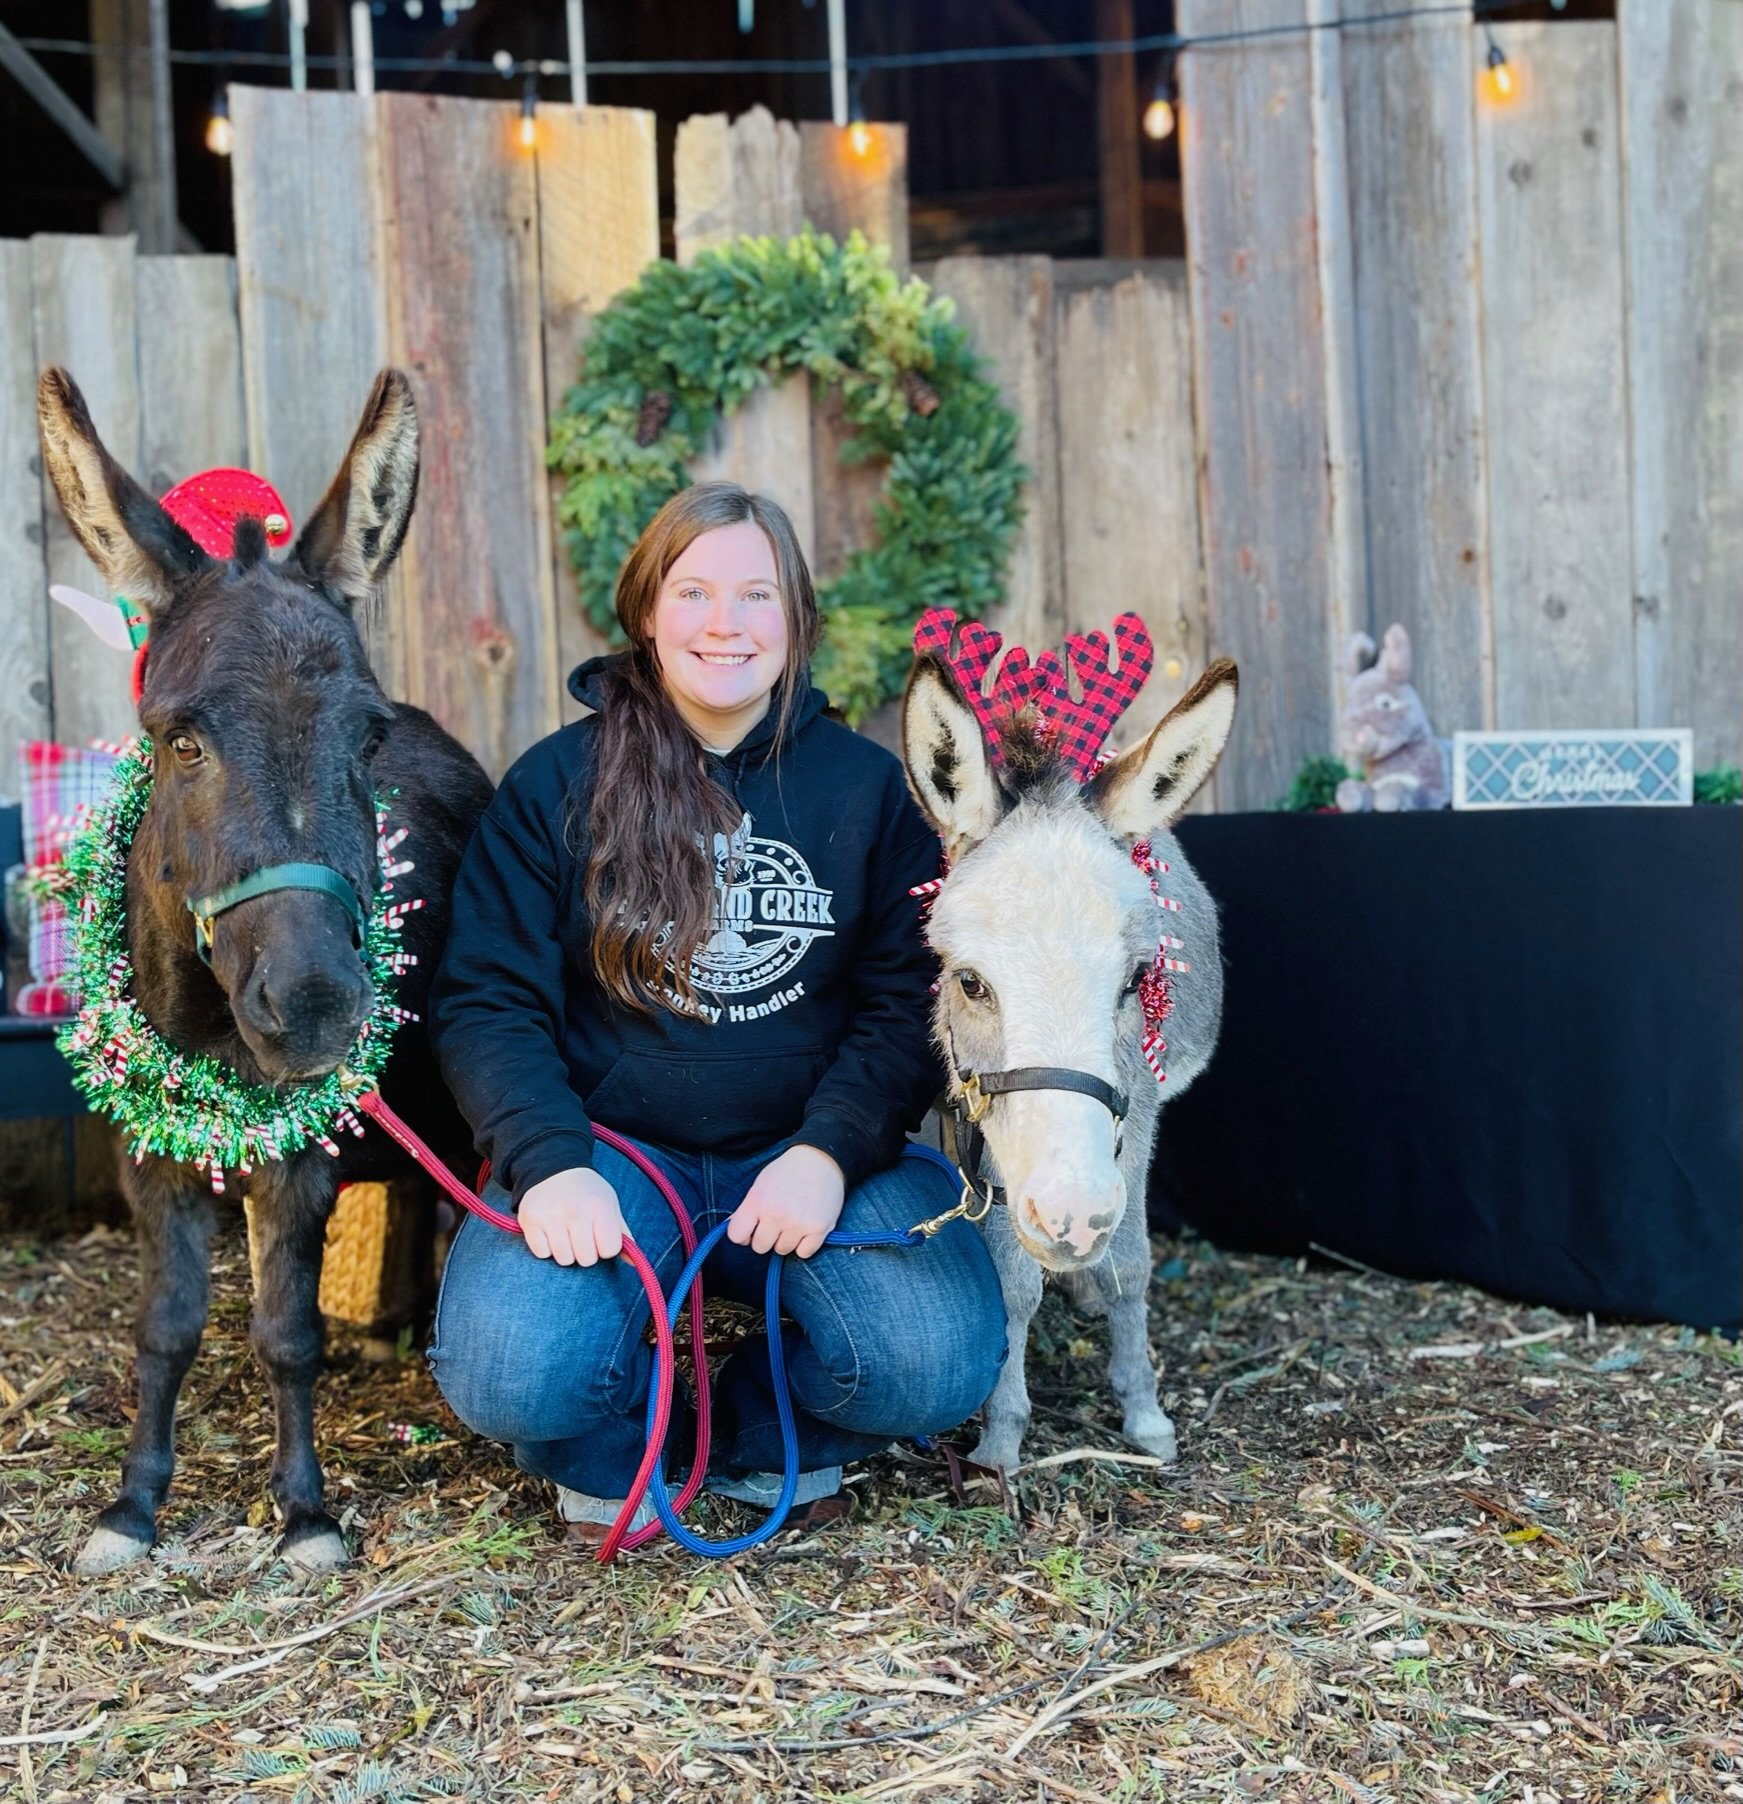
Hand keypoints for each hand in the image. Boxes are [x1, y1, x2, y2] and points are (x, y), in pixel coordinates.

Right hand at [519, 1167, 625, 1266]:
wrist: (553, 1168)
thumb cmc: (587, 1192)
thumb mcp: (609, 1204)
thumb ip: (622, 1233)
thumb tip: (633, 1263)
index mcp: (600, 1208)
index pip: (609, 1250)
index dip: (605, 1246)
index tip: (599, 1235)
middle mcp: (576, 1212)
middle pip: (587, 1259)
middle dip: (586, 1252)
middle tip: (581, 1235)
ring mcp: (551, 1217)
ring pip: (564, 1259)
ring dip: (566, 1252)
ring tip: (566, 1234)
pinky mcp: (530, 1221)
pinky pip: (542, 1253)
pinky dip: (546, 1248)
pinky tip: (550, 1233)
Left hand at [727, 1144, 845, 1259]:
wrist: (820, 1158)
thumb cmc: (787, 1171)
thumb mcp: (760, 1184)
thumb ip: (747, 1209)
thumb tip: (735, 1231)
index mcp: (757, 1201)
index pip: (736, 1235)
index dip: (743, 1234)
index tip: (751, 1229)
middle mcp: (776, 1214)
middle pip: (760, 1247)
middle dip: (766, 1237)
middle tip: (776, 1222)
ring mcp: (798, 1223)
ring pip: (782, 1250)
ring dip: (786, 1240)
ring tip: (793, 1221)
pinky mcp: (819, 1229)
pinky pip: (803, 1253)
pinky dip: (804, 1244)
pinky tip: (805, 1228)